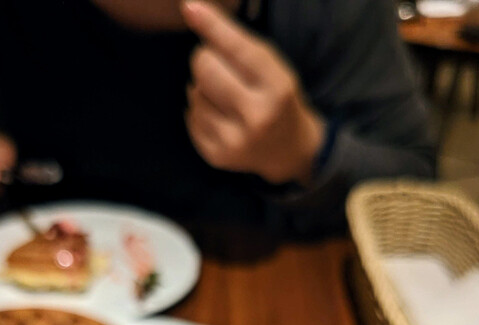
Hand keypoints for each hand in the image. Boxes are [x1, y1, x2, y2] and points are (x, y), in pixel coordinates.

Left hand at [182, 0, 323, 185]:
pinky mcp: (218, 156)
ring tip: (224, 96)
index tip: (190, 7)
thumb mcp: (274, 69)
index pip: (238, 49)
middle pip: (206, 69)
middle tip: (216, 64)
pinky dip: (198, 109)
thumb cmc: (277, 100)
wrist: (288, 150)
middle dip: (205, 58)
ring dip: (202, 87)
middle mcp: (257, 117)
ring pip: (194, 93)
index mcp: (278, 89)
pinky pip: (191, 117)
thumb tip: (194, 13)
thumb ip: (240, 46)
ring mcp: (235, 141)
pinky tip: (217, 114)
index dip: (212, 26)